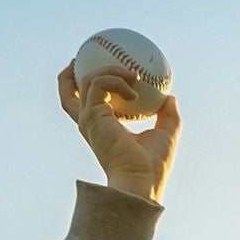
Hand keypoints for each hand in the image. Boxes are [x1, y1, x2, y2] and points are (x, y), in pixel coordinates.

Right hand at [56, 62, 180, 205]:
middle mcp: (89, 122)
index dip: (84, 86)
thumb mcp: (166, 135)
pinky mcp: (93, 115)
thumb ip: (167, 116)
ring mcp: (88, 118)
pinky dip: (115, 80)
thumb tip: (171, 97)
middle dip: (73, 72)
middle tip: (92, 57)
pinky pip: (100, 84)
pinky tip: (133, 89)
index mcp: (102, 127)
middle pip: (68, 92)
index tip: (98, 69)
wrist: (143, 181)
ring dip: (110, 71)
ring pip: (88, 80)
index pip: (84, 103)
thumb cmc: (153, 166)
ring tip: (133, 75)